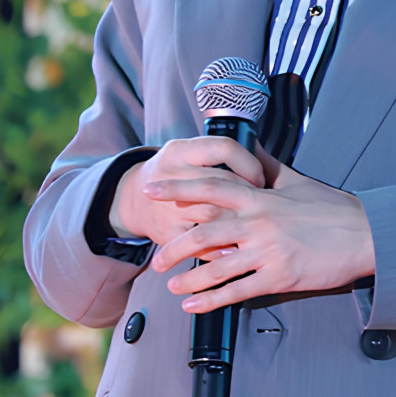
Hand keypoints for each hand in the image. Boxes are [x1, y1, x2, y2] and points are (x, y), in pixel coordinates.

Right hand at [112, 136, 265, 246]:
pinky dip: (221, 248)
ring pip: (212, 213)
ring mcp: (167, 205)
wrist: (132, 201)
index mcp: (180, 150)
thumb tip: (261, 154)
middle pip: (221, 183)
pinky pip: (200, 244)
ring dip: (238, 223)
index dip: (249, 164)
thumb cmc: (174, 176)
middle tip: (263, 206)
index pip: (224, 148)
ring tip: (255, 227)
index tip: (260, 178)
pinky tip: (236, 249)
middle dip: (247, 197)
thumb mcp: (188, 155)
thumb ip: (220, 155)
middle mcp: (171, 174)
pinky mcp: (167, 232)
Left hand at [145, 152, 375, 309]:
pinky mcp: (280, 277)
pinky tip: (194, 306)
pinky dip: (211, 301)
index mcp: (260, 197)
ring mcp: (268, 252)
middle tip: (155, 256)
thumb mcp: (297, 181)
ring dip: (189, 278)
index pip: (210, 188)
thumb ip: (268, 167)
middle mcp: (259, 223)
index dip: (177, 187)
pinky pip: (238, 291)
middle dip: (174, 245)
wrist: (367, 234)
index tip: (153, 188)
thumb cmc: (333, 208)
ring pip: (216, 267)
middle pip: (204, 232)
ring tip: (170, 285)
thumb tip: (252, 147)